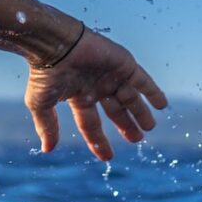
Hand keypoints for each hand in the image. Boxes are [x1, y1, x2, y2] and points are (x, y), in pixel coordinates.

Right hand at [23, 28, 168, 160]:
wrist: (57, 45)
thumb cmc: (45, 74)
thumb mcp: (41, 104)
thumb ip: (47, 126)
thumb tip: (47, 149)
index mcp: (79, 98)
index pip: (91, 124)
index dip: (98, 141)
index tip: (107, 157)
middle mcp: (97, 87)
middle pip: (116, 111)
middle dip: (126, 125)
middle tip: (137, 139)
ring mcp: (111, 76)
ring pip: (130, 98)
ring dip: (140, 112)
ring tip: (150, 127)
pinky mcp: (124, 65)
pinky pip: (142, 81)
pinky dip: (152, 92)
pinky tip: (161, 105)